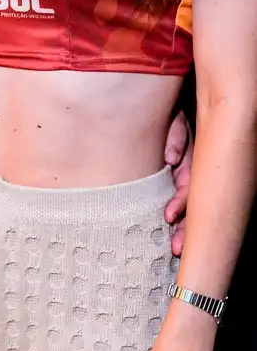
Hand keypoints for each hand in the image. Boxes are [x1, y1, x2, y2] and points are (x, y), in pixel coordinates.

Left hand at [163, 110, 193, 255]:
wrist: (156, 103)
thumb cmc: (170, 115)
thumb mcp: (174, 121)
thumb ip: (175, 136)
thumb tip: (171, 159)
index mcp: (191, 160)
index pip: (190, 186)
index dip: (181, 203)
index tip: (168, 216)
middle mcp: (190, 171)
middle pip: (192, 203)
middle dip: (186, 226)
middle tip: (176, 247)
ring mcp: (184, 176)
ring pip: (187, 205)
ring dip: (182, 225)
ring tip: (176, 247)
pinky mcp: (175, 176)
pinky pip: (180, 197)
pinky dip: (177, 212)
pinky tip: (172, 228)